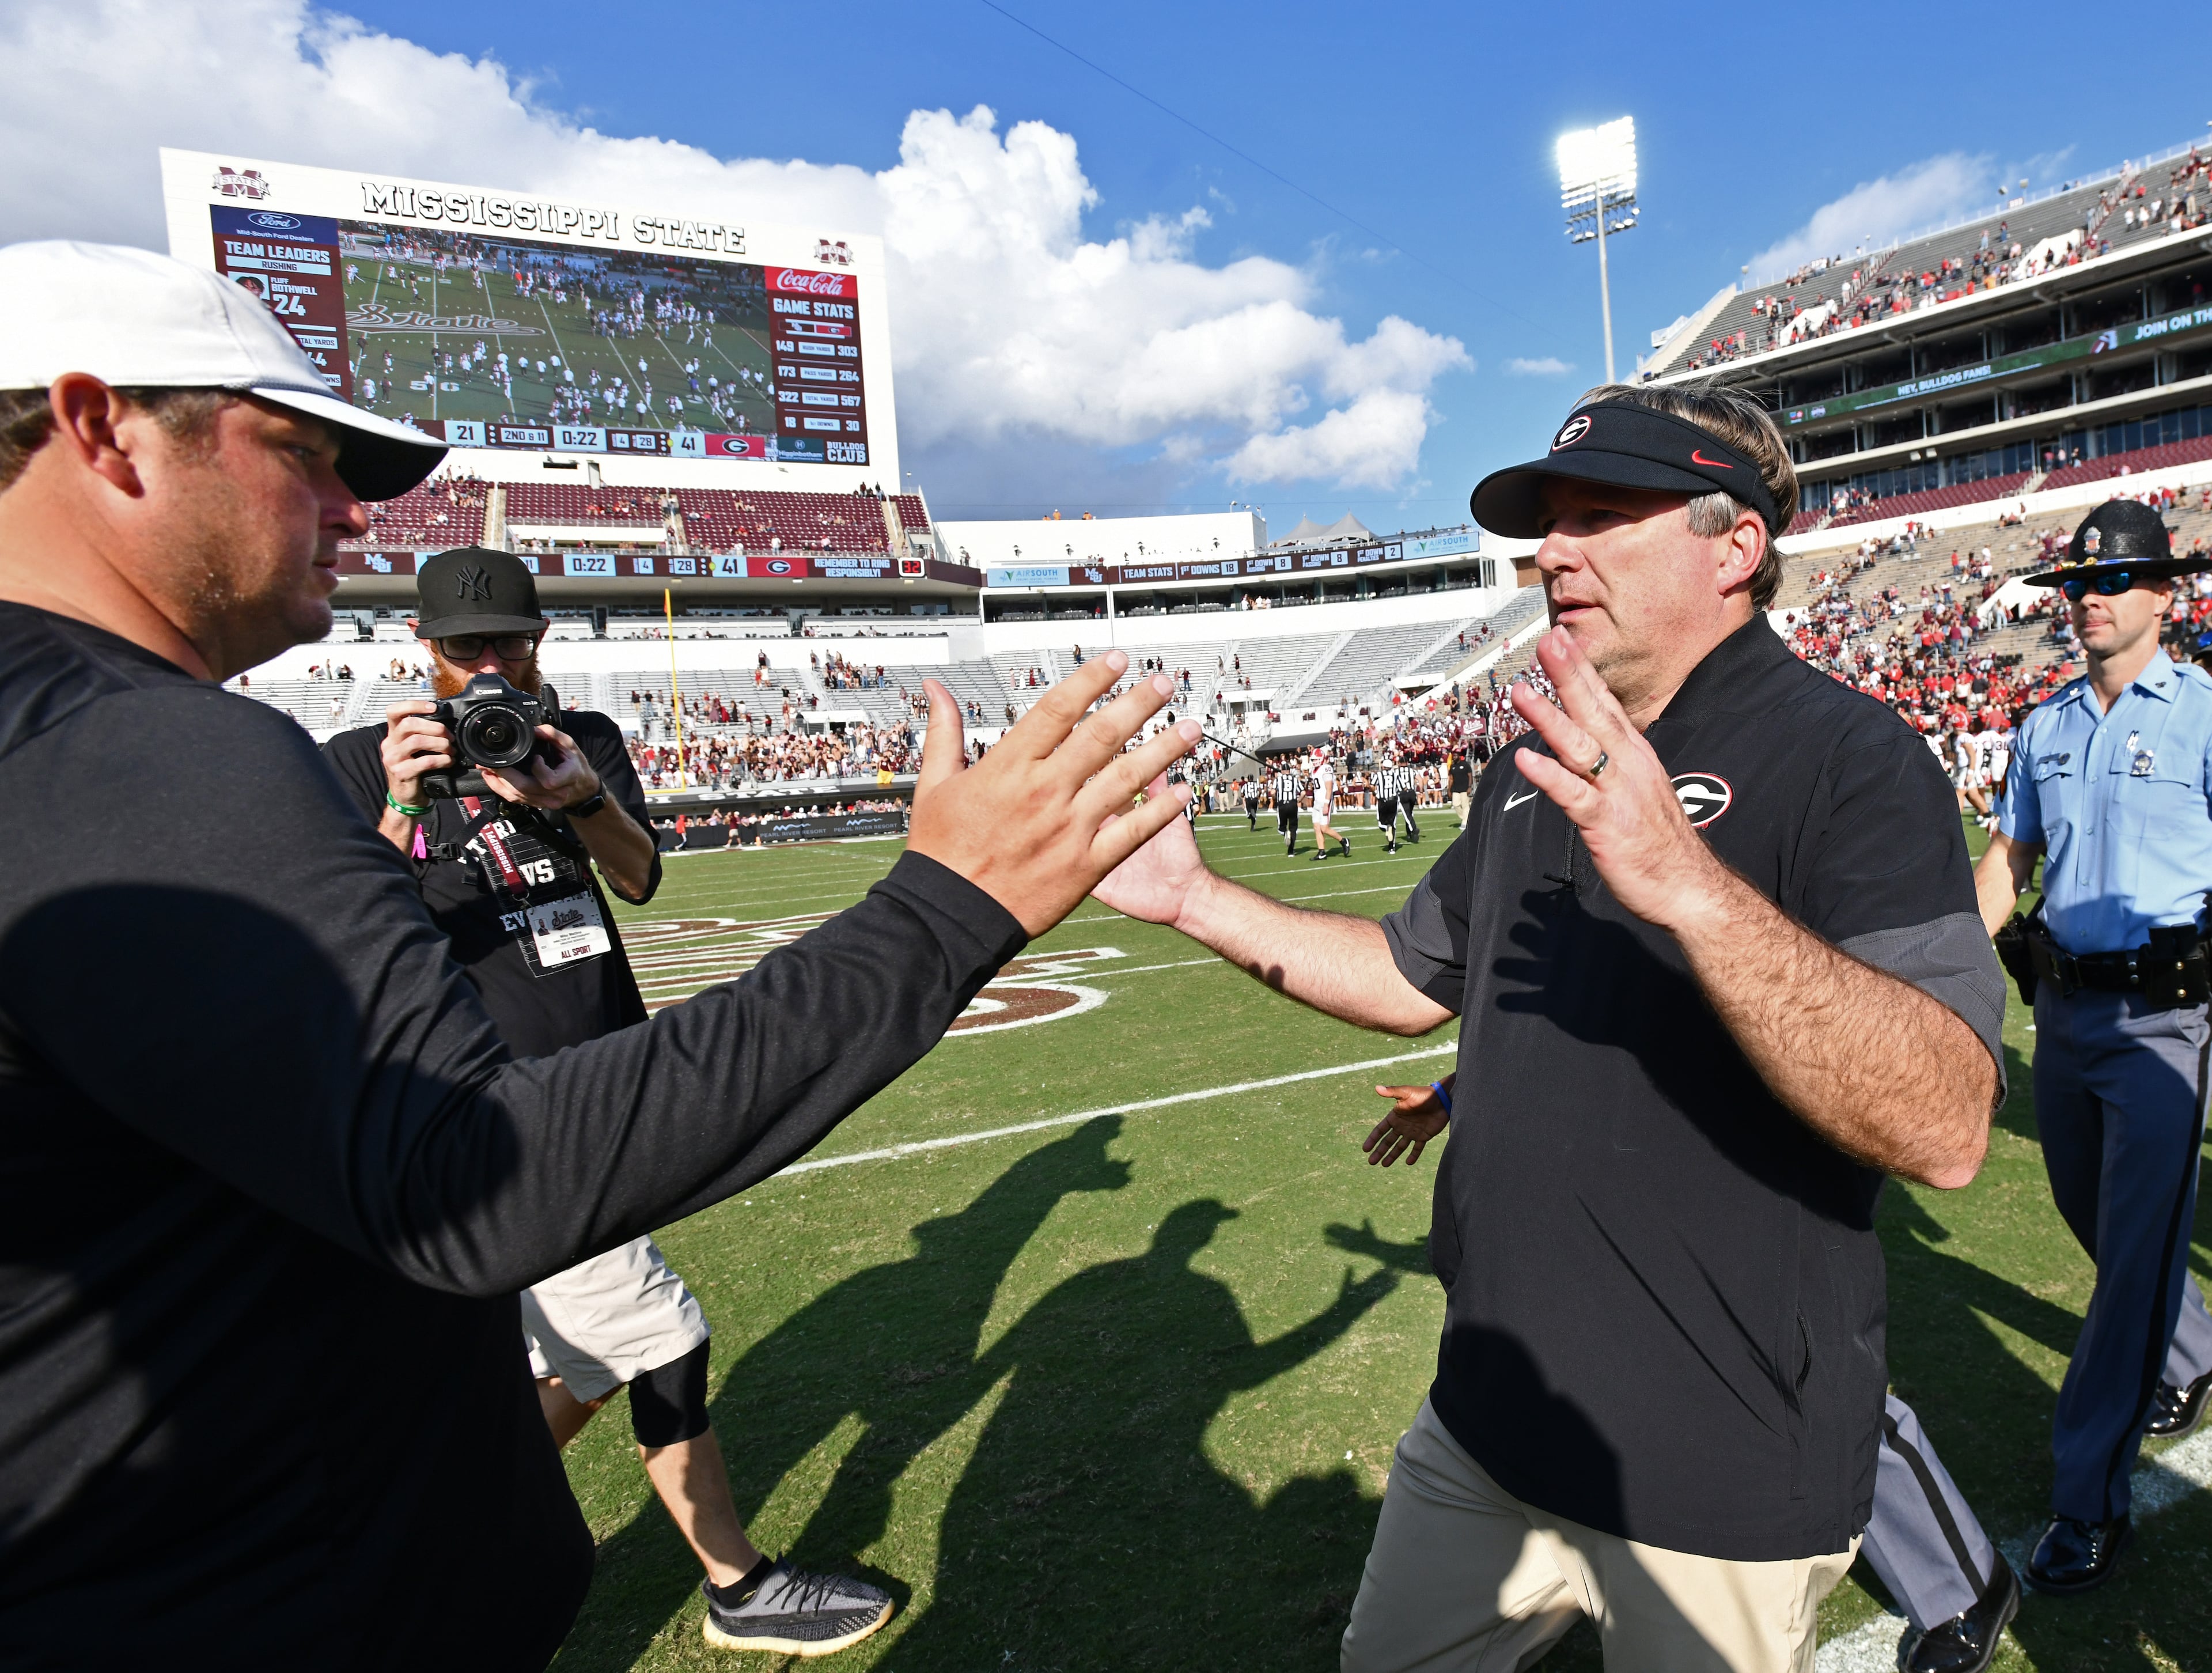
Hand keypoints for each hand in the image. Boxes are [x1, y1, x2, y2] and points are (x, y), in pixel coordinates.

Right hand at [381, 700, 450, 809]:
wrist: (406, 797)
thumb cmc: (413, 770)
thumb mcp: (413, 749)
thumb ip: (421, 734)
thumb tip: (444, 721)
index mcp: (393, 735)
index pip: (394, 711)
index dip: (413, 705)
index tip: (433, 707)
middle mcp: (390, 744)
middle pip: (408, 724)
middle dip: (434, 727)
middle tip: (449, 736)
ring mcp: (393, 759)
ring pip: (416, 741)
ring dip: (440, 744)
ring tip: (451, 750)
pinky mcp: (401, 773)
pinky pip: (425, 761)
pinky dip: (441, 760)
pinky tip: (448, 761)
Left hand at [480, 724, 601, 811]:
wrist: (582, 788)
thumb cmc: (576, 766)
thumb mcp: (570, 745)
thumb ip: (553, 734)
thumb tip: (534, 729)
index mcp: (568, 777)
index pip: (548, 780)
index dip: (538, 769)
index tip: (536, 757)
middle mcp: (556, 794)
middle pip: (524, 788)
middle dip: (503, 774)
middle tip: (490, 763)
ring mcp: (546, 802)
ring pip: (517, 796)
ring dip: (498, 783)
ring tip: (487, 770)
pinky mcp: (537, 805)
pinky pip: (516, 800)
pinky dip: (502, 789)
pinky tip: (494, 779)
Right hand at [905, 651, 1198, 936]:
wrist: (950, 916)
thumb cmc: (940, 852)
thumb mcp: (934, 784)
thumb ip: (944, 731)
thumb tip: (936, 689)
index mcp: (1009, 766)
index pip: (1060, 708)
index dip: (1093, 679)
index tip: (1117, 662)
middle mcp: (1045, 791)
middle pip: (1102, 735)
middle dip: (1139, 704)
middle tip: (1164, 683)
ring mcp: (1069, 828)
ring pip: (1127, 778)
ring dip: (1163, 750)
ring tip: (1189, 728)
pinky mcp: (1085, 865)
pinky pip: (1132, 833)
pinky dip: (1160, 813)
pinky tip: (1182, 792)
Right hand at [1363, 1083, 1448, 1166]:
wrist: (1441, 1099)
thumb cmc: (1423, 1094)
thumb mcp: (1406, 1092)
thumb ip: (1392, 1092)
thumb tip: (1376, 1087)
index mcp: (1395, 1116)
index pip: (1380, 1130)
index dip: (1373, 1139)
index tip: (1365, 1149)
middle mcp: (1402, 1126)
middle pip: (1388, 1141)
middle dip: (1379, 1151)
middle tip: (1371, 1162)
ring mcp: (1412, 1132)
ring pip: (1400, 1147)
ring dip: (1392, 1155)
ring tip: (1384, 1165)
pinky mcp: (1424, 1136)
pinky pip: (1417, 1148)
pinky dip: (1413, 1155)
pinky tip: (1408, 1162)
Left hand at [1508, 628, 1729, 931]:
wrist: (1690, 888)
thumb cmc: (1660, 842)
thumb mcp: (1637, 790)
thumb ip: (1611, 765)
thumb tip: (1585, 748)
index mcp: (1635, 755)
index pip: (1606, 704)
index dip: (1583, 671)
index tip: (1563, 640)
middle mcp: (1628, 765)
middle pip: (1595, 711)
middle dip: (1570, 675)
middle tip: (1548, 641)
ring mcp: (1617, 793)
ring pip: (1580, 746)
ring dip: (1549, 717)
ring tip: (1522, 691)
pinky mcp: (1605, 824)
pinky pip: (1573, 795)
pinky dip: (1549, 776)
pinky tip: (1525, 759)